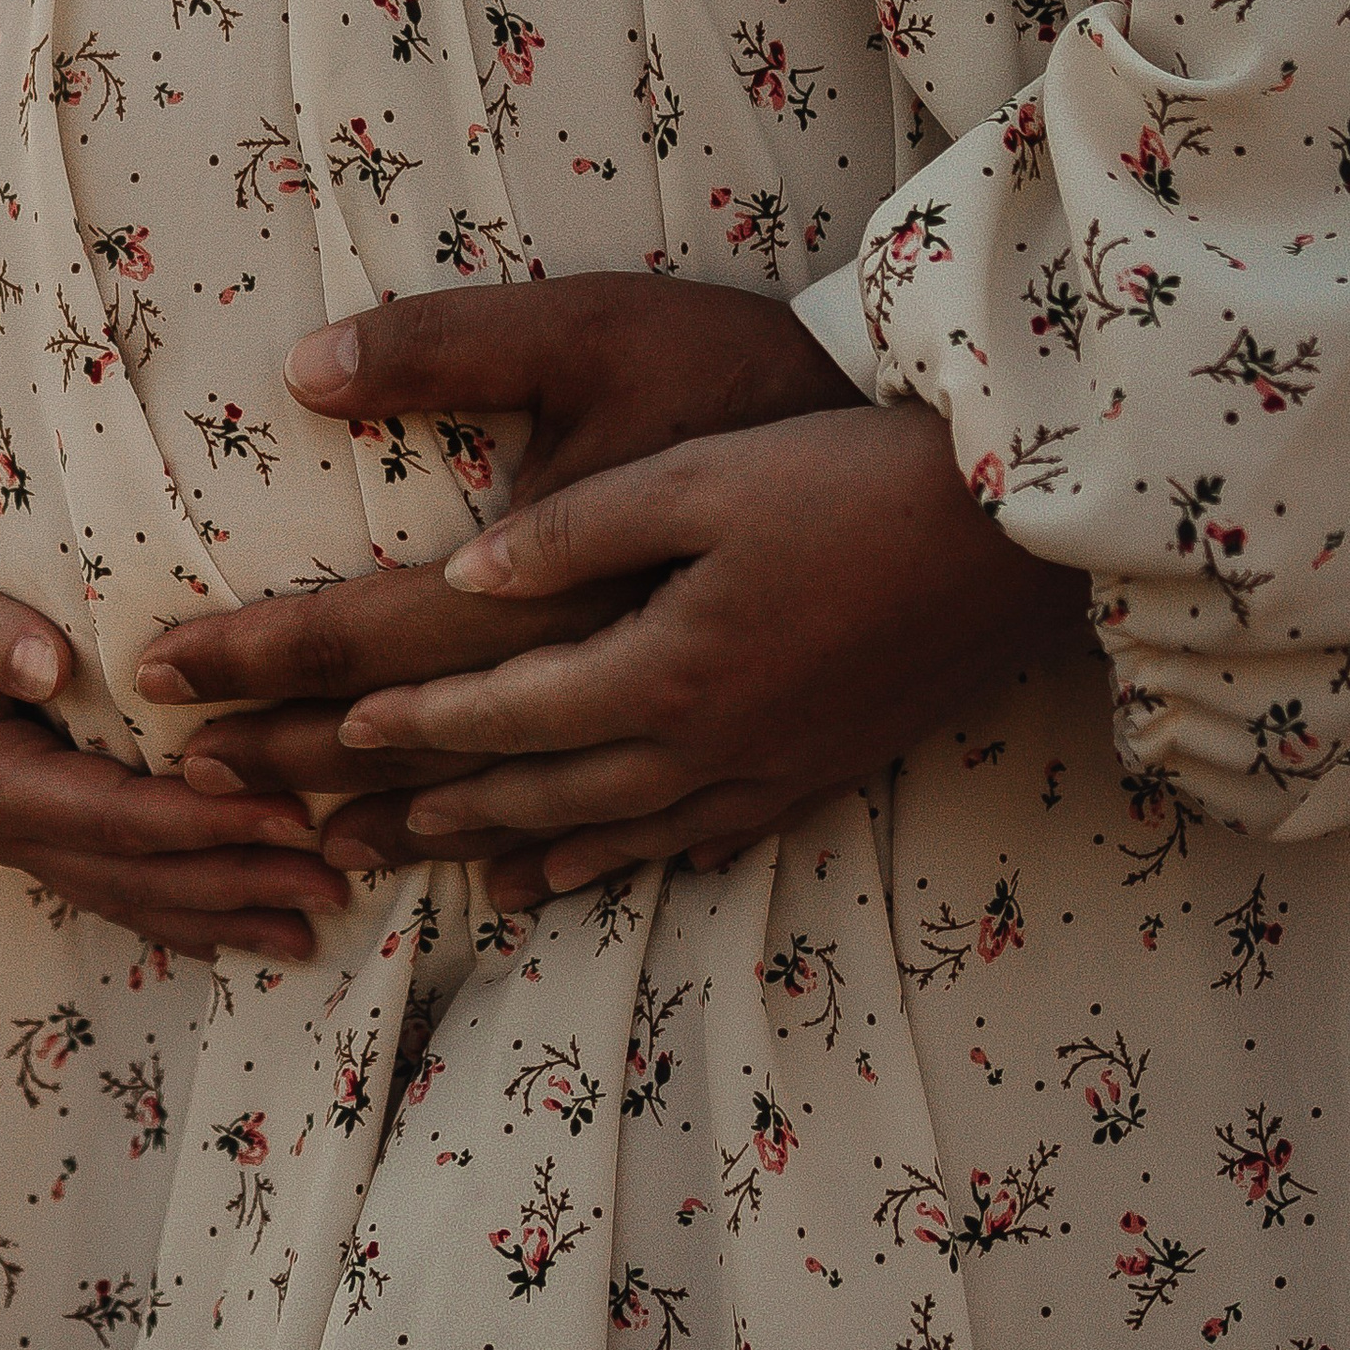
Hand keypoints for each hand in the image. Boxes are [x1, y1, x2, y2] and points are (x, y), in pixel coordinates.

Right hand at [0, 319, 344, 962]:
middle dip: (233, 885)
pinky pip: (113, 870)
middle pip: (132, 874)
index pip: (110, 818)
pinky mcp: (29, 803)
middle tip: (334, 888)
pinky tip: (237, 916)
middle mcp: (1, 816)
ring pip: (128, 888)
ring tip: (312, 925)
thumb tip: (49, 667)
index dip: (201, 826)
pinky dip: (179, 897)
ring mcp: (14, 819)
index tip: (288, 819)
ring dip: (219, 909)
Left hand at [338, 400, 1091, 903]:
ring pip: (613, 832)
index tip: (340, 731)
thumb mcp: (698, 477)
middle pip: (542, 793)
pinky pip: (698, 839)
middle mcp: (707, 743)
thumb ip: (574, 532)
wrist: (1010, 532)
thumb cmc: (847, 476)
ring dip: (516, 851)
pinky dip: (624, 862)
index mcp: (664, 668)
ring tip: (442, 869)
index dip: (415, 726)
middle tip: (343, 828)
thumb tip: (464, 573)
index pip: (506, 712)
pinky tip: (588, 872)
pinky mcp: (817, 771)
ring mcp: (767, 770)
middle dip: (434, 810)